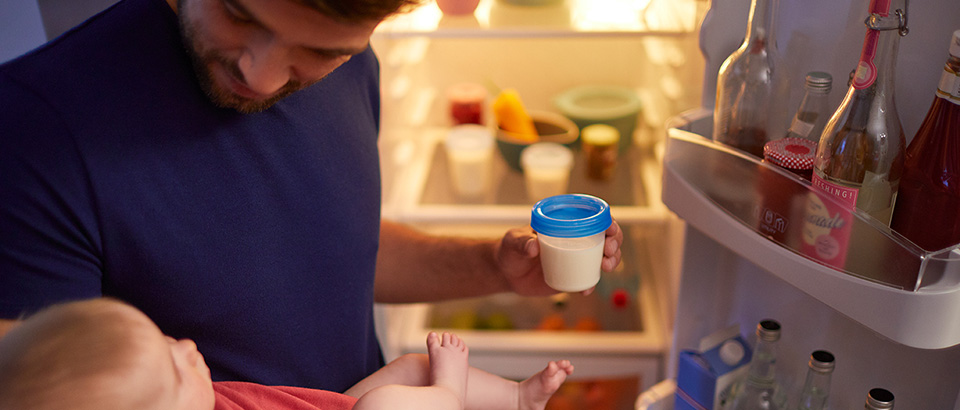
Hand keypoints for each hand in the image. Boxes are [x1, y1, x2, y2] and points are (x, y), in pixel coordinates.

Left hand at [494, 220, 622, 295]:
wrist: (506, 273)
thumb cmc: (509, 249)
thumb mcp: (513, 242)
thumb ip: (522, 242)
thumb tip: (533, 246)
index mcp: (566, 224)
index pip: (593, 218)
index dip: (608, 222)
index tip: (611, 230)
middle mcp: (576, 239)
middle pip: (606, 238)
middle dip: (615, 243)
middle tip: (609, 251)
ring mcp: (575, 258)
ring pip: (603, 257)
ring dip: (612, 261)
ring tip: (605, 267)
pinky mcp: (571, 275)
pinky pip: (587, 279)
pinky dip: (590, 284)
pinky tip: (586, 289)